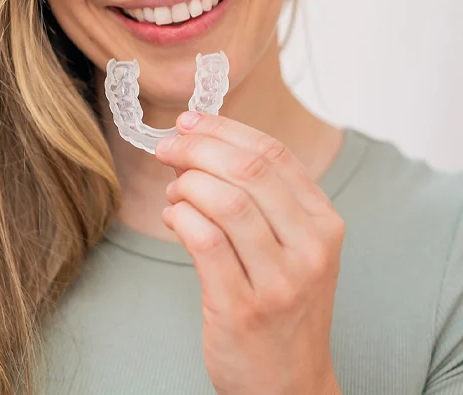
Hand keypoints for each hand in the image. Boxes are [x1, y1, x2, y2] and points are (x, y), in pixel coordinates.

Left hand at [154, 111, 343, 394]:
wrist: (290, 385)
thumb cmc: (283, 304)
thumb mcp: (294, 246)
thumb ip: (262, 197)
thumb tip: (203, 144)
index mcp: (324, 222)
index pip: (274, 154)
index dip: (224, 129)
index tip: (190, 122)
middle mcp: (310, 248)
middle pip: (248, 170)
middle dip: (197, 149)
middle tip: (168, 149)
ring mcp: (279, 281)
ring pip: (224, 201)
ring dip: (186, 185)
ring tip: (174, 193)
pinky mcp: (242, 308)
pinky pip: (204, 241)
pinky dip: (180, 217)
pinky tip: (174, 218)